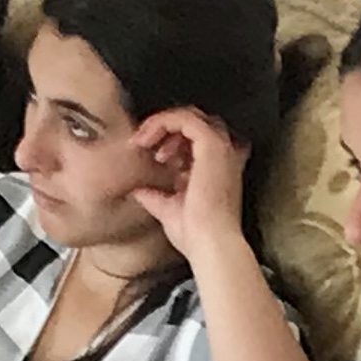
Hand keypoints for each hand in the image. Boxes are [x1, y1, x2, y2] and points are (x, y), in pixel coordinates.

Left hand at [130, 103, 251, 253]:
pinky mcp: (211, 145)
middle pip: (194, 123)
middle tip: (145, 143)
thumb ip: (156, 196)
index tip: (151, 154)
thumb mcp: (169, 210)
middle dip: (167, 128)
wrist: (210, 245)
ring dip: (162, 123)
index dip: (171, 141)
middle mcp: (223, 157)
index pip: (196, 140)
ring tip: (144, 141)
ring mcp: (220, 149)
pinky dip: (163, 122)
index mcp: (218, 170)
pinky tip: (149, 138)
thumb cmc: (198, 236)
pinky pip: (184, 118)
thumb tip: (137, 190)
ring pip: (189, 115)